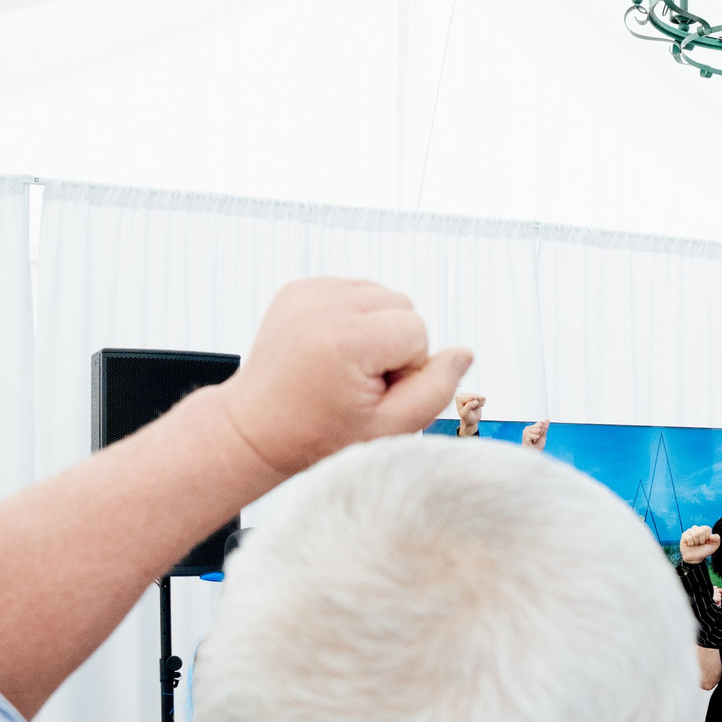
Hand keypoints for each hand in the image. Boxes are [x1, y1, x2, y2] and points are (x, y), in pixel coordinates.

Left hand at [214, 278, 472, 478]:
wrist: (257, 428)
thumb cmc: (319, 434)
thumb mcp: (390, 427)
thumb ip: (437, 390)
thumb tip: (464, 353)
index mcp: (344, 339)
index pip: (418, 331)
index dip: (407, 368)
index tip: (372, 392)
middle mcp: (323, 304)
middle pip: (402, 305)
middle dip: (393, 344)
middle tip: (358, 381)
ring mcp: (307, 291)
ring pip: (382, 296)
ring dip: (376, 329)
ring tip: (345, 365)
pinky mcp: (299, 287)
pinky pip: (355, 291)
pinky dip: (354, 318)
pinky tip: (333, 349)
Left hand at [455, 393, 485, 435]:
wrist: (471, 421)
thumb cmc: (466, 418)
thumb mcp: (465, 414)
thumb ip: (469, 406)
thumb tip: (475, 401)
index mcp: (459, 398)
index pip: (470, 397)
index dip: (473, 404)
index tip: (469, 410)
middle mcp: (464, 395)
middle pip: (476, 397)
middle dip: (476, 404)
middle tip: (472, 410)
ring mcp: (470, 395)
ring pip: (480, 397)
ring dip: (479, 404)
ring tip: (474, 408)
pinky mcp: (476, 396)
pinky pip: (483, 398)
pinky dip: (482, 404)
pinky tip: (477, 407)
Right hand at [522, 419, 547, 450]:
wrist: (533, 455)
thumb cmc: (536, 448)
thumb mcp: (543, 436)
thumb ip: (545, 428)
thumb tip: (547, 420)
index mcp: (531, 428)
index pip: (541, 423)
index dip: (543, 431)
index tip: (539, 437)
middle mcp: (527, 428)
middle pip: (540, 425)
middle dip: (541, 434)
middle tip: (536, 440)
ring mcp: (526, 431)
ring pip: (538, 430)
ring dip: (538, 437)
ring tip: (534, 441)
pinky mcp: (525, 435)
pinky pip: (536, 435)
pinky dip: (536, 439)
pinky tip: (532, 442)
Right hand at [679, 524, 719, 564]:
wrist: (695, 558)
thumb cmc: (704, 551)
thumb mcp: (714, 546)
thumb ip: (717, 539)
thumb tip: (711, 535)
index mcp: (704, 529)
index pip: (706, 528)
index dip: (707, 537)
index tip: (706, 541)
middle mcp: (696, 529)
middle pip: (701, 531)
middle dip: (701, 540)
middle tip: (700, 544)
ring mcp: (689, 531)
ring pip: (694, 534)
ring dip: (696, 542)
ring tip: (695, 544)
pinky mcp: (684, 535)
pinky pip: (689, 537)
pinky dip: (690, 543)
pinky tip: (690, 544)